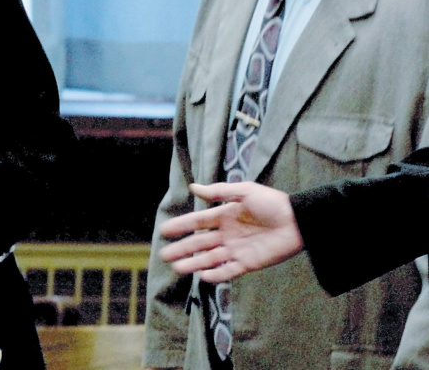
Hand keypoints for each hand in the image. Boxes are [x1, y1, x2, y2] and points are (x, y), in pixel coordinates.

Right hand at [158, 182, 303, 282]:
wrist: (300, 221)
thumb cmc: (273, 203)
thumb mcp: (245, 191)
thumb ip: (219, 192)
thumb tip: (193, 187)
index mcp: (224, 216)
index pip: (197, 222)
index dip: (181, 226)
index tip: (164, 230)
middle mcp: (227, 234)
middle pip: (199, 243)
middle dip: (182, 249)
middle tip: (164, 255)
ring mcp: (237, 250)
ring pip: (210, 259)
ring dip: (194, 264)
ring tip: (178, 269)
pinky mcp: (249, 263)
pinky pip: (229, 271)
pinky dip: (217, 275)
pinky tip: (203, 277)